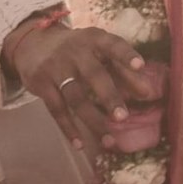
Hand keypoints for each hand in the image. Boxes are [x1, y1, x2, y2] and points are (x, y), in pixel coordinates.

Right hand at [4, 20, 153, 150]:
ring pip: (75, 98)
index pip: (113, 44)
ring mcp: (56, 68)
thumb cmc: (78, 50)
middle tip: (124, 118)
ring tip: (109, 140)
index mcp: (95, 39)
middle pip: (94, 75)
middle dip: (109, 96)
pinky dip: (68, 128)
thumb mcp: (99, 51)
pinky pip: (56, 110)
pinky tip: (81, 144)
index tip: (141, 65)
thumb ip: (123, 70)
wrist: (33, 44)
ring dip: (93, 120)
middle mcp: (75, 52)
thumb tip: (148, 93)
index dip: (126, 54)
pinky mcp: (41, 84)